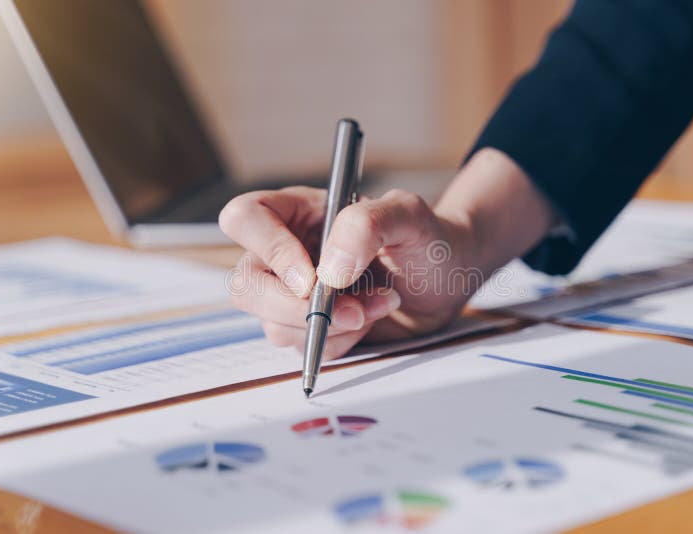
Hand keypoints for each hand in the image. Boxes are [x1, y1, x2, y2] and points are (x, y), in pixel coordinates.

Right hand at [219, 187, 472, 359]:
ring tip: (380, 303)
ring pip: (274, 324)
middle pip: (247, 285)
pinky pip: (303, 347)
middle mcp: (286, 252)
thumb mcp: (408, 214)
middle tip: (351, 310)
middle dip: (297, 308)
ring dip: (331, 326)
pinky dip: (342, 341)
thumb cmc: (427, 238)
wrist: (447, 281)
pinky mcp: (311, 327)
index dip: (268, 250)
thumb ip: (367, 225)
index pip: (245, 219)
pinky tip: (372, 318)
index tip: (313, 278)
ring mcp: (294, 294)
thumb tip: (328, 273)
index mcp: (296, 211)